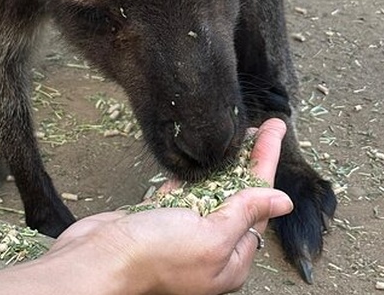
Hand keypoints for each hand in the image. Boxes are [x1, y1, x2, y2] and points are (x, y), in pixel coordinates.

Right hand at [49, 118, 291, 294]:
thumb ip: (245, 213)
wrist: (99, 259)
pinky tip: (200, 157)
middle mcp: (210, 248)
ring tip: (238, 134)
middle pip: (239, 195)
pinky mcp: (157, 221)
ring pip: (211, 192)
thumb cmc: (155, 255)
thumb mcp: (212, 234)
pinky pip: (181, 194)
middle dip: (251, 160)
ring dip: (225, 163)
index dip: (266, 162)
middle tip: (264, 125)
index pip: (258, 203)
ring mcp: (182, 234)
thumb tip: (283, 202)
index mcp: (230, 258)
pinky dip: (191, 176)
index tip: (275, 129)